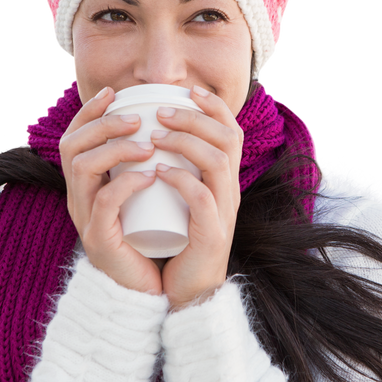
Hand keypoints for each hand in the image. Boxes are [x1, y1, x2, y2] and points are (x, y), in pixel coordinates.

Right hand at [58, 86, 162, 295]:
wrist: (148, 291)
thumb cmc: (151, 240)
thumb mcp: (145, 197)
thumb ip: (145, 167)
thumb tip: (165, 128)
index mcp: (87, 186)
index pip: (74, 138)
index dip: (89, 112)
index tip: (115, 94)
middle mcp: (79, 199)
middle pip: (71, 147)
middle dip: (102, 124)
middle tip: (136, 118)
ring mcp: (85, 220)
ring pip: (82, 168)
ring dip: (115, 148)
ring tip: (147, 144)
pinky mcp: (99, 240)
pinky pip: (105, 202)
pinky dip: (127, 183)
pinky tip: (151, 175)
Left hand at [150, 86, 243, 309]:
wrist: (188, 291)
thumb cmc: (178, 242)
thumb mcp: (180, 200)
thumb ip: (176, 172)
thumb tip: (150, 137)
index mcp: (224, 181)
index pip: (231, 131)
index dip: (214, 106)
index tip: (187, 90)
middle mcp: (230, 192)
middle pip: (228, 139)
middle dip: (195, 118)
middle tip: (160, 111)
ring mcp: (224, 213)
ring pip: (218, 162)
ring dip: (185, 142)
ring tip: (154, 137)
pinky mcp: (211, 235)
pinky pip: (202, 198)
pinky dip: (181, 179)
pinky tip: (159, 171)